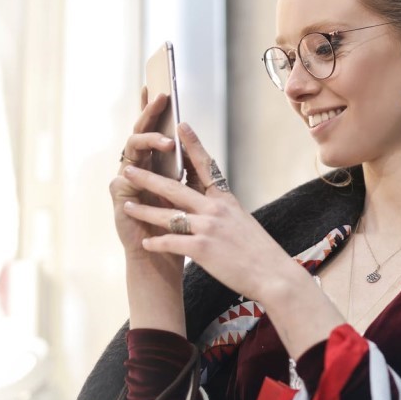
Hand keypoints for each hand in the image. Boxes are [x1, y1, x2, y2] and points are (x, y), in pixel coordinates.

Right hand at [110, 88, 177, 254]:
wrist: (163, 256)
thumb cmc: (177, 223)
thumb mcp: (188, 189)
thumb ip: (187, 164)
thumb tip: (192, 134)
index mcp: (154, 162)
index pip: (153, 129)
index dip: (152, 107)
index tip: (159, 84)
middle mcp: (138, 166)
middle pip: (141, 132)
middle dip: (150, 112)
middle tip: (162, 96)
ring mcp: (126, 179)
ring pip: (132, 149)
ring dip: (149, 141)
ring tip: (167, 142)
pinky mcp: (119, 196)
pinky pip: (124, 178)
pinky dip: (137, 173)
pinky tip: (145, 170)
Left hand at [119, 122, 304, 304]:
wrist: (273, 274)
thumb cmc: (260, 252)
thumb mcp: (243, 221)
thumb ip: (224, 211)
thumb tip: (211, 205)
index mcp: (226, 199)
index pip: (205, 166)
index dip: (192, 145)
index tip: (181, 125)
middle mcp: (215, 209)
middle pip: (175, 189)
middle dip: (149, 178)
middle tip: (129, 169)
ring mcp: (208, 228)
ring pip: (167, 215)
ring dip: (144, 211)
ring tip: (127, 206)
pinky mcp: (202, 249)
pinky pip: (171, 242)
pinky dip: (156, 243)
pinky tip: (145, 243)